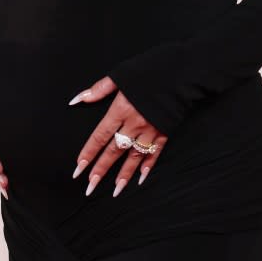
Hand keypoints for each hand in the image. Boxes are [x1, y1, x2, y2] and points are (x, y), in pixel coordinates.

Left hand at [69, 76, 168, 196]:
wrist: (183, 71)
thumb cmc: (151, 70)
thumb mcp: (121, 75)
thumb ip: (99, 89)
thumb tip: (78, 99)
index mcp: (121, 109)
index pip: (100, 136)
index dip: (88, 153)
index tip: (78, 169)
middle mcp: (134, 123)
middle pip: (114, 150)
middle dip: (101, 170)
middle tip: (90, 188)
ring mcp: (151, 129)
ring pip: (134, 156)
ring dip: (124, 174)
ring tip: (115, 190)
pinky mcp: (165, 131)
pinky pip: (155, 152)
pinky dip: (148, 165)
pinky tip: (141, 177)